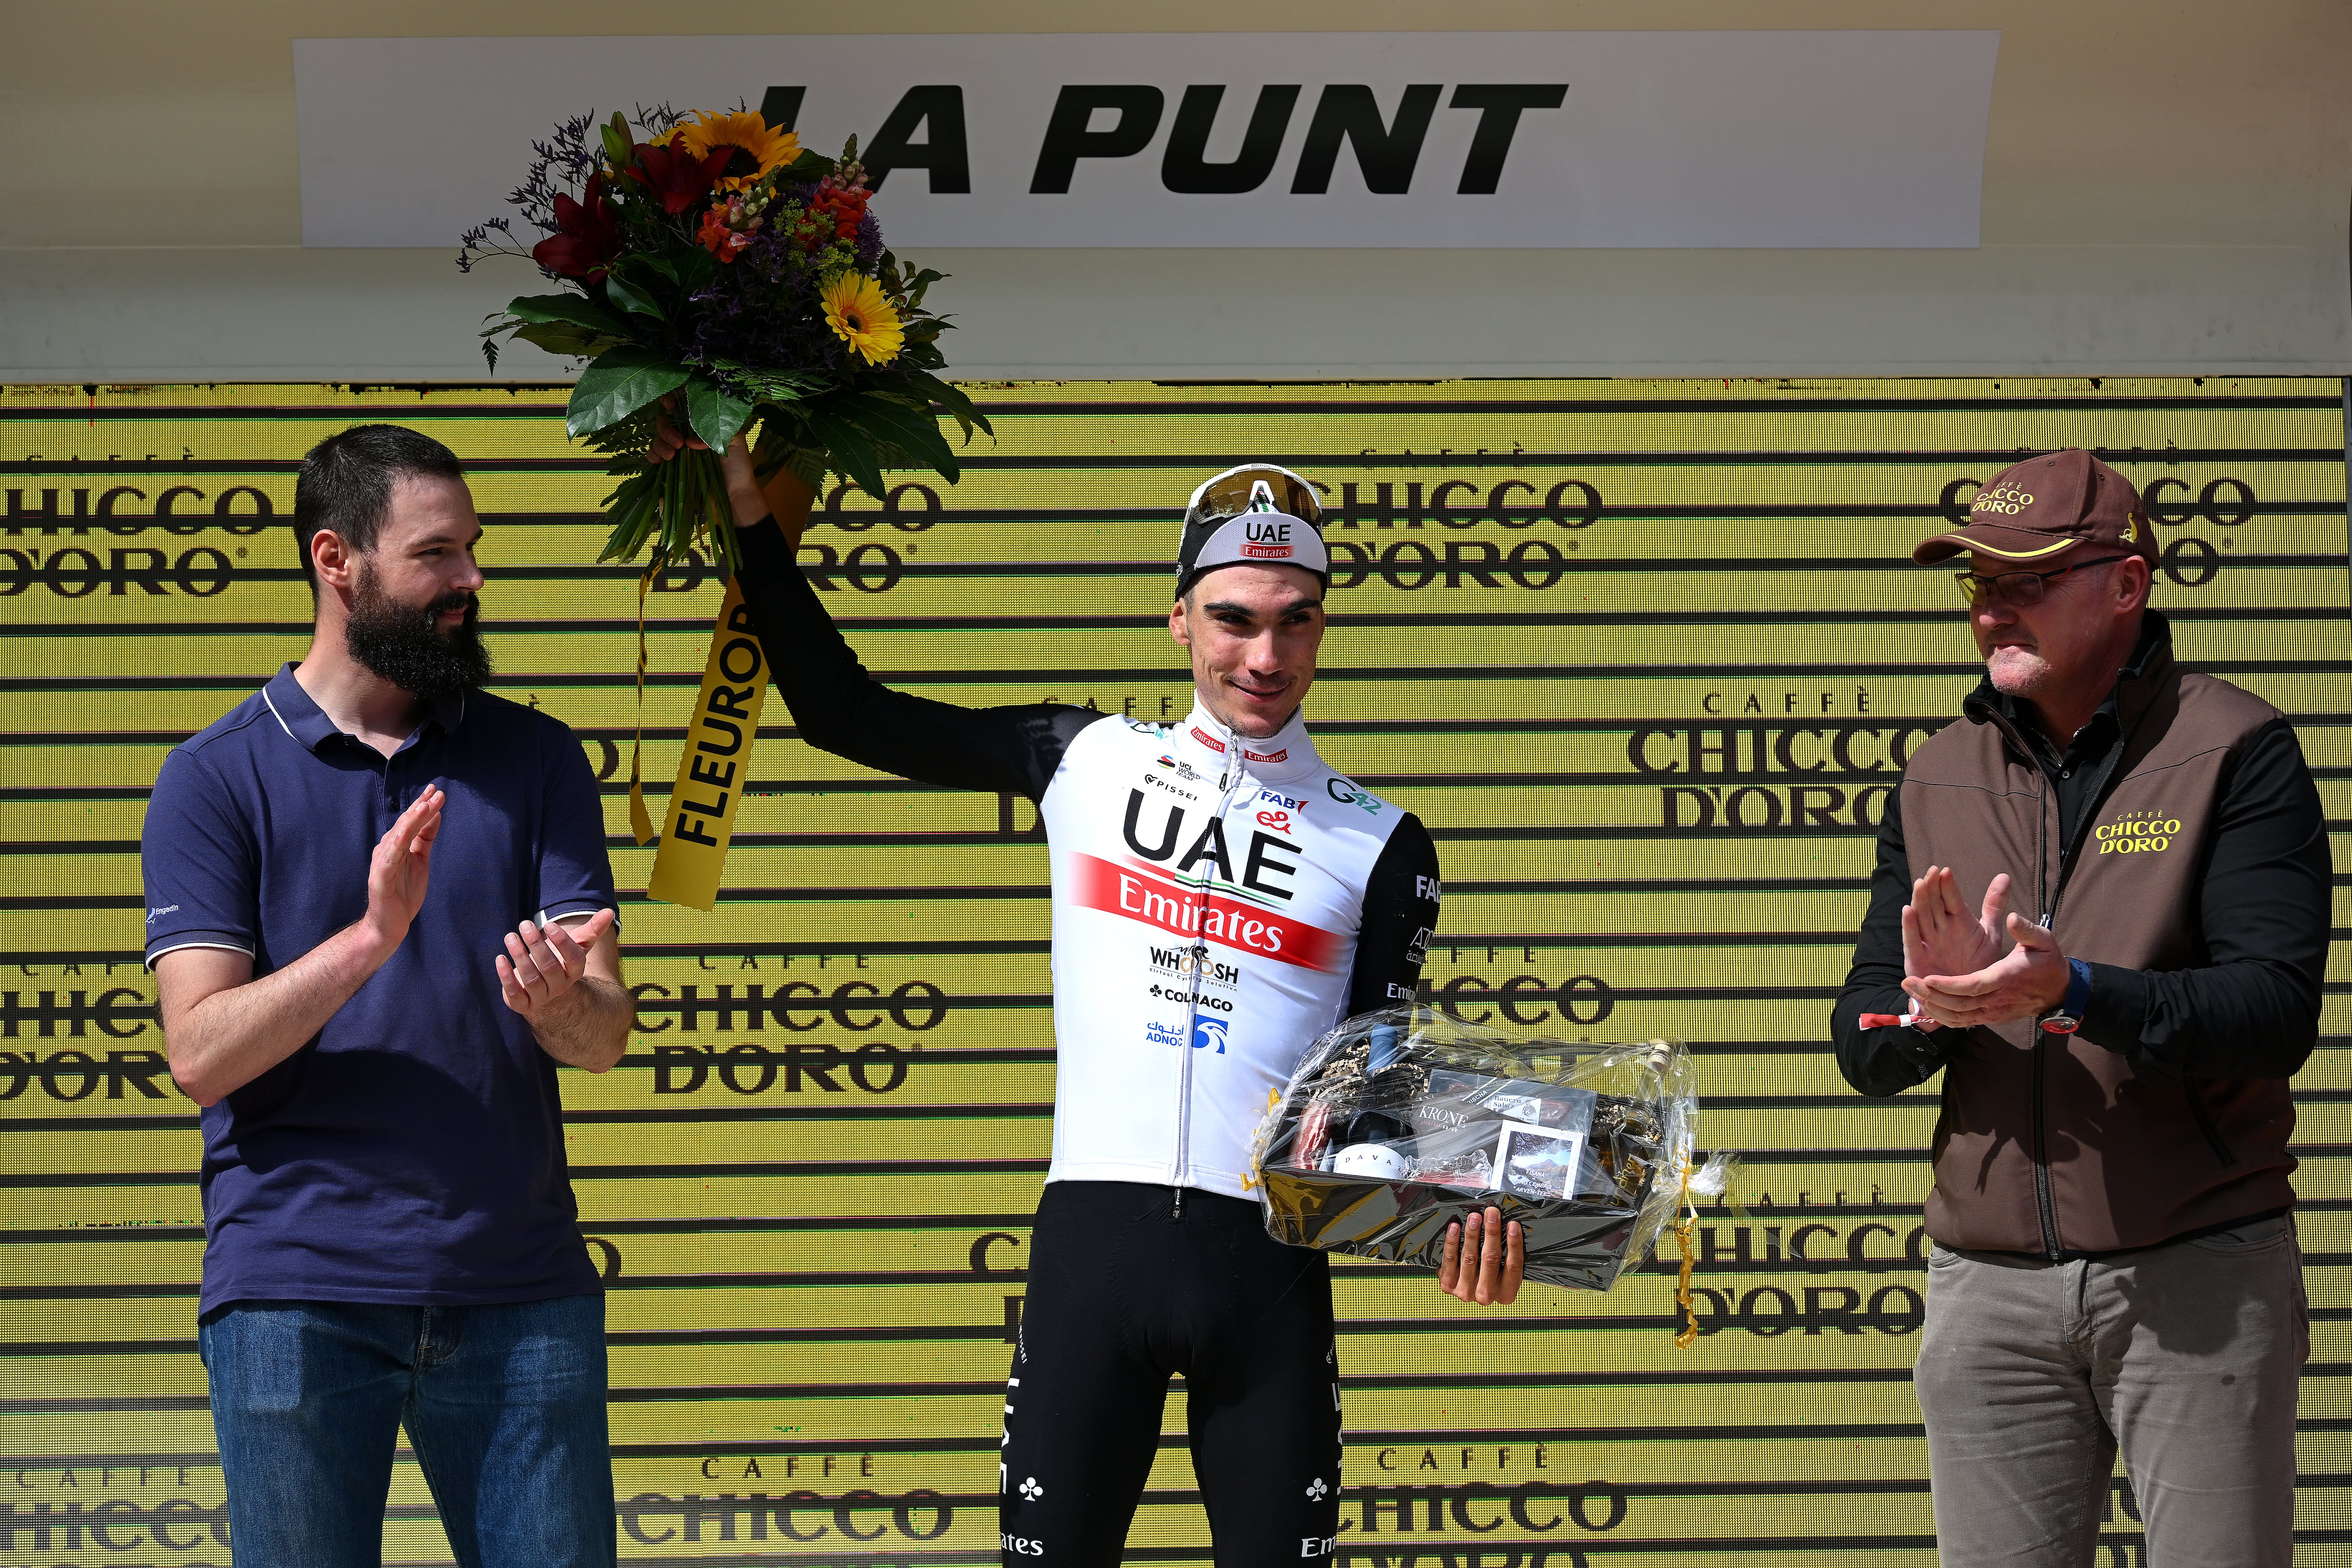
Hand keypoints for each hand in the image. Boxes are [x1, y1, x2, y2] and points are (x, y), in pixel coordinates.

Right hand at [360, 786, 441, 955]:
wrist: (389, 924)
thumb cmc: (403, 892)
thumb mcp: (420, 860)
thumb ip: (425, 838)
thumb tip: (435, 814)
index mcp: (397, 845)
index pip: (411, 821)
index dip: (423, 806)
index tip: (436, 791)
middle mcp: (387, 850)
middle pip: (405, 824)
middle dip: (421, 807)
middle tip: (436, 793)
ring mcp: (382, 862)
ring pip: (398, 836)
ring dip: (411, 820)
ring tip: (425, 805)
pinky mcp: (380, 877)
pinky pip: (389, 857)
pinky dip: (397, 842)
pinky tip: (405, 831)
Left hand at [496, 910, 616, 1020]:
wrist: (546, 992)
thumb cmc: (560, 960)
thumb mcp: (576, 944)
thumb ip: (592, 929)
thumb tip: (609, 911)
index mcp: (575, 972)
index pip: (574, 958)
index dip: (563, 942)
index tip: (548, 924)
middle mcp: (560, 987)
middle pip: (550, 967)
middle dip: (536, 945)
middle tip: (525, 925)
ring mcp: (541, 998)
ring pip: (532, 979)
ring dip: (520, 956)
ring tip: (511, 937)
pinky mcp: (522, 1004)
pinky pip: (514, 994)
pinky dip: (506, 977)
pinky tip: (500, 958)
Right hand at [648, 395, 762, 527]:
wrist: (735, 495)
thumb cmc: (738, 466)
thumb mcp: (734, 440)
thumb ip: (714, 429)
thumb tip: (691, 439)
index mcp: (701, 423)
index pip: (681, 406)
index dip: (671, 400)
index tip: (669, 404)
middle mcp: (687, 434)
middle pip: (665, 421)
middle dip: (666, 429)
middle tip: (679, 443)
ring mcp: (677, 449)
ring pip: (657, 437)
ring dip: (660, 443)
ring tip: (671, 456)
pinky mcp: (671, 466)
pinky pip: (654, 455)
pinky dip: (653, 455)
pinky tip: (659, 461)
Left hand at [1436, 1206, 1523, 1305]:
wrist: (1466, 1288)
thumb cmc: (1490, 1275)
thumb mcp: (1503, 1272)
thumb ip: (1507, 1255)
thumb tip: (1511, 1225)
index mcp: (1506, 1294)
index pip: (1513, 1266)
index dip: (1514, 1244)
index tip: (1513, 1224)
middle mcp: (1487, 1295)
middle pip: (1491, 1259)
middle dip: (1492, 1232)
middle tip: (1491, 1213)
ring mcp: (1466, 1292)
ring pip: (1470, 1257)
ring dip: (1472, 1234)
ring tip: (1474, 1217)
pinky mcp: (1449, 1285)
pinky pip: (1450, 1259)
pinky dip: (1452, 1241)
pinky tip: (1455, 1227)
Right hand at [1902, 866, 2013, 980]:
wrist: (1966, 995)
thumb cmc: (1977, 964)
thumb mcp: (1990, 933)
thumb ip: (1994, 906)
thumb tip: (2004, 876)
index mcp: (1957, 920)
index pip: (1951, 899)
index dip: (1947, 886)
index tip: (1945, 870)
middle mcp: (1941, 928)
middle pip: (1934, 904)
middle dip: (1932, 888)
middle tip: (1932, 871)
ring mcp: (1928, 941)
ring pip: (1922, 917)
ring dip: (1920, 901)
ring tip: (1919, 884)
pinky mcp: (1917, 956)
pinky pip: (1912, 939)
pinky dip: (1909, 926)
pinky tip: (1907, 910)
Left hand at [1903, 913, 2070, 1029]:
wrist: (2057, 991)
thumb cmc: (2048, 962)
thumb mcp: (2043, 941)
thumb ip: (2026, 930)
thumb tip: (2011, 917)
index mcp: (2008, 978)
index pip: (1975, 985)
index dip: (1950, 984)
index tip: (1929, 977)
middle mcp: (1998, 998)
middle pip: (1960, 1004)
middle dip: (1932, 995)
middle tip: (1908, 981)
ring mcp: (1994, 1011)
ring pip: (1958, 1016)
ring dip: (1933, 1006)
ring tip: (1911, 991)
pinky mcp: (1990, 1017)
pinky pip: (1963, 1022)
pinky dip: (1943, 1017)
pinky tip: (1927, 1005)